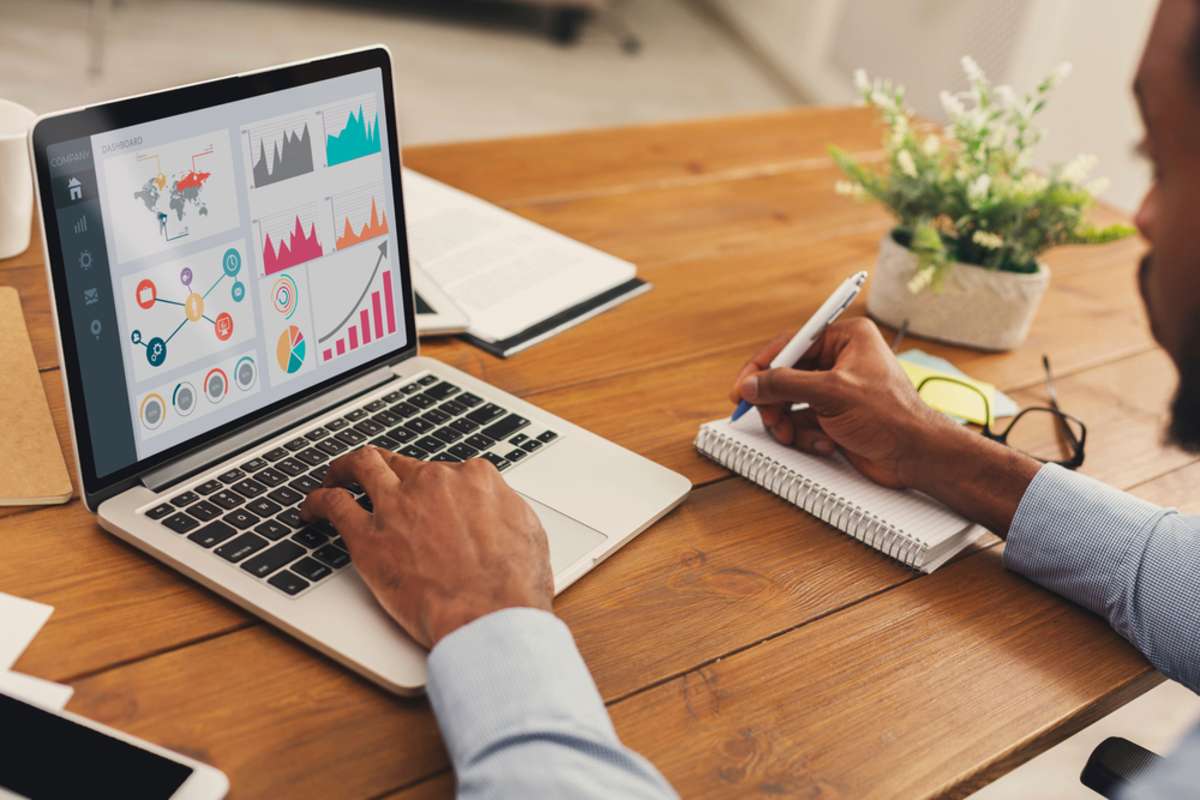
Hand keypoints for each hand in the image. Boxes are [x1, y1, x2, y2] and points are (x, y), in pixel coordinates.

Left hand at [300, 447, 553, 647]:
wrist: (491, 616)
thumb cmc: (515, 587)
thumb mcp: (529, 535)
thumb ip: (506, 513)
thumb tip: (498, 515)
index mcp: (476, 478)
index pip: (449, 471)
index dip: (438, 488)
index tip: (433, 502)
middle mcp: (434, 482)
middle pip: (404, 463)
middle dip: (389, 468)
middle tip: (377, 477)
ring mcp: (398, 505)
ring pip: (362, 466)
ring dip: (345, 467)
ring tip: (335, 474)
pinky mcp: (368, 537)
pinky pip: (332, 506)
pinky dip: (316, 501)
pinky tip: (309, 509)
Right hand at [729, 317, 956, 488]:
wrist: (917, 456)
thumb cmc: (891, 417)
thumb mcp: (832, 394)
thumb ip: (785, 385)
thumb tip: (752, 384)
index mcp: (847, 338)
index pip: (791, 343)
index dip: (763, 365)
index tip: (743, 385)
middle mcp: (841, 360)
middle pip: (787, 375)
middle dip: (776, 402)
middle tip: (769, 419)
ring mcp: (837, 390)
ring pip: (790, 402)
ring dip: (788, 423)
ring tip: (793, 436)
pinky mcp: (835, 416)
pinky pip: (803, 421)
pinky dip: (805, 435)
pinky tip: (824, 443)